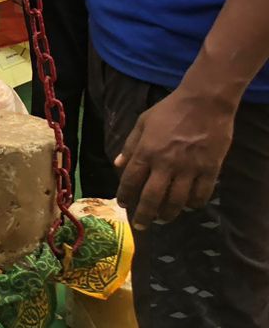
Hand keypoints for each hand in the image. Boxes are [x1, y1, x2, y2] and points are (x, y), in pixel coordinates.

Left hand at [116, 85, 235, 228]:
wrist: (205, 102)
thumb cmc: (170, 110)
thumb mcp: (143, 122)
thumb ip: (130, 145)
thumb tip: (117, 165)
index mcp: (147, 151)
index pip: (131, 181)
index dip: (126, 196)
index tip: (123, 204)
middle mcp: (166, 163)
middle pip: (152, 197)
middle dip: (144, 215)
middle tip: (140, 225)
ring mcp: (189, 168)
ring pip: (177, 201)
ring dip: (168, 214)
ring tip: (162, 218)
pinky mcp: (210, 169)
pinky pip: (201, 195)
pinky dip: (193, 204)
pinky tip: (187, 206)